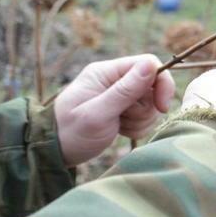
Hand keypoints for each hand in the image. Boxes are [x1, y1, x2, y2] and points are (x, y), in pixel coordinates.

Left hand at [55, 54, 174, 166]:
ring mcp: (120, 94)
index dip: (161, 83)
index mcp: (107, 72)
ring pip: (151, 103)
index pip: (148, 63)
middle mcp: (115, 79)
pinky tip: (121, 131)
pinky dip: (138, 126)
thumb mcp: (97, 113)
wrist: (54, 153)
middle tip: (126, 120)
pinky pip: (145, 115)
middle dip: (147, 107)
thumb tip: (151, 64)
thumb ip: (125, 90)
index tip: (162, 107)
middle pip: (152, 85)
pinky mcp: (124, 109)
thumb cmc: (70, 132)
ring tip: (120, 127)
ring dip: (142, 119)